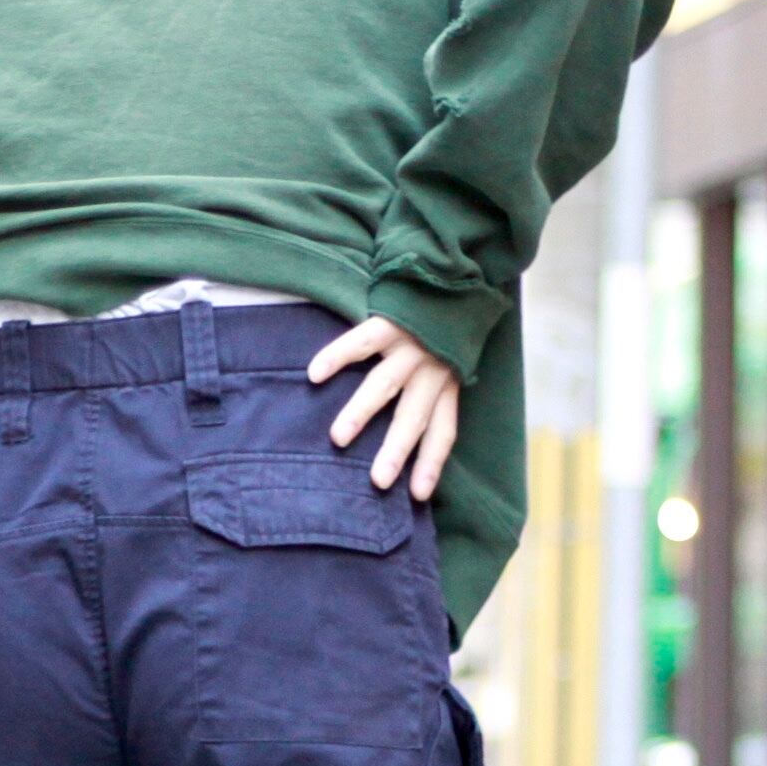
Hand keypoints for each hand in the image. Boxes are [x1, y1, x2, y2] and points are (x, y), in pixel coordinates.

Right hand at [307, 318, 459, 502]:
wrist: (451, 269)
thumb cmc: (443, 326)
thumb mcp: (452, 362)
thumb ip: (436, 393)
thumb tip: (407, 438)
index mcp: (447, 384)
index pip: (443, 430)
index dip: (432, 462)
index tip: (419, 495)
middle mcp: (431, 370)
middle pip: (414, 416)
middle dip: (397, 450)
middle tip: (378, 481)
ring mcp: (410, 346)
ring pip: (384, 385)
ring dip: (362, 412)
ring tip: (338, 439)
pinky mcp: (390, 321)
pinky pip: (361, 342)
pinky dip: (337, 357)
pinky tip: (314, 375)